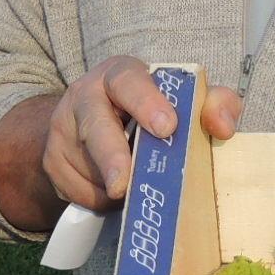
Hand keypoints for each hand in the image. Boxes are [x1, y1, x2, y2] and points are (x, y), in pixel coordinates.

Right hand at [17, 57, 242, 216]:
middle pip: (95, 125)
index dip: (147, 103)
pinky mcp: (51, 161)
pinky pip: (77, 190)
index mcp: (120, 75)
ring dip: (113, 187)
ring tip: (135, 189)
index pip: (130, 81)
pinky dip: (100, 199)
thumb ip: (215, 105)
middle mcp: (85, 95)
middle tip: (124, 184)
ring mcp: (63, 128)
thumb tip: (222, 127)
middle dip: (112, 156)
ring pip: (87, 167)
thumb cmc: (152, 112)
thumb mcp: (185, 102)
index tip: (168, 128)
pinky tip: (113, 192)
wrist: (90, 126)